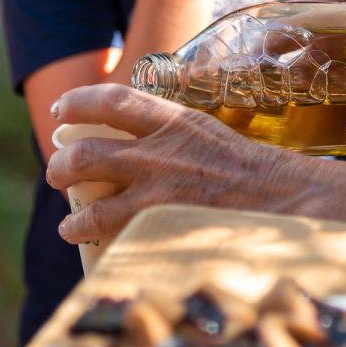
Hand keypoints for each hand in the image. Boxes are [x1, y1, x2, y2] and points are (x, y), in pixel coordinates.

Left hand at [46, 83, 325, 243]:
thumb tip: (140, 139)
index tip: (62, 111)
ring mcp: (159, 194)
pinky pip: (113, 235)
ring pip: (90, 203)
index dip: (78, 103)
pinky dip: (96, 242)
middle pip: (86, 152)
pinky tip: (90, 246)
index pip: (112, 100)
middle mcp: (159, 153)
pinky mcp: (162, 227)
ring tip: (69, 223)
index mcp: (175, 121)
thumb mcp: (211, 133)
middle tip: (58, 171)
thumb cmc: (255, 169)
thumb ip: (174, 133)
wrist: (287, 200)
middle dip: (61, 165)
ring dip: (73, 214)